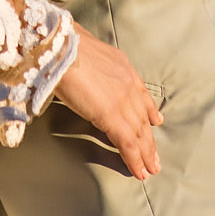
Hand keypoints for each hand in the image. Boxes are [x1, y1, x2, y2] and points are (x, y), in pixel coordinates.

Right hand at [53, 26, 163, 179]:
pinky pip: (128, 143)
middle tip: (155, 158)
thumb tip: (72, 63)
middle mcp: (127, 83)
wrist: (59, 47)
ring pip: (139, 134)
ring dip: (146, 154)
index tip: (155, 122)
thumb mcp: (83, 49)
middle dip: (149, 139)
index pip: (140, 94)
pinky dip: (135, 160)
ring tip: (150, 169)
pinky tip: (139, 171)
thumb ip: (86, 61)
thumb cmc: (61, 43)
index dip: (148, 111)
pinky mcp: (112, 117)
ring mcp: (122, 101)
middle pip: (142, 118)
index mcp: (121, 66)